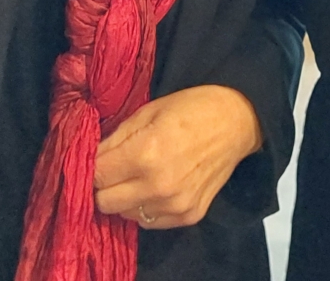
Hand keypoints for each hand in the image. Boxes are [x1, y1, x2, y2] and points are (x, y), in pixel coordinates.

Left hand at [94, 85, 262, 228]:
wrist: (239, 122)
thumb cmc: (193, 108)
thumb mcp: (150, 111)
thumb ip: (116, 138)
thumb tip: (90, 159)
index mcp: (146, 153)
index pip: (96, 175)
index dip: (93, 165)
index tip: (99, 158)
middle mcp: (158, 185)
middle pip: (104, 202)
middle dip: (105, 184)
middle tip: (118, 168)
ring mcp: (175, 204)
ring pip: (125, 214)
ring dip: (126, 197)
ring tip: (142, 174)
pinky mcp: (189, 215)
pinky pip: (149, 221)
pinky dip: (148, 206)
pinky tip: (160, 184)